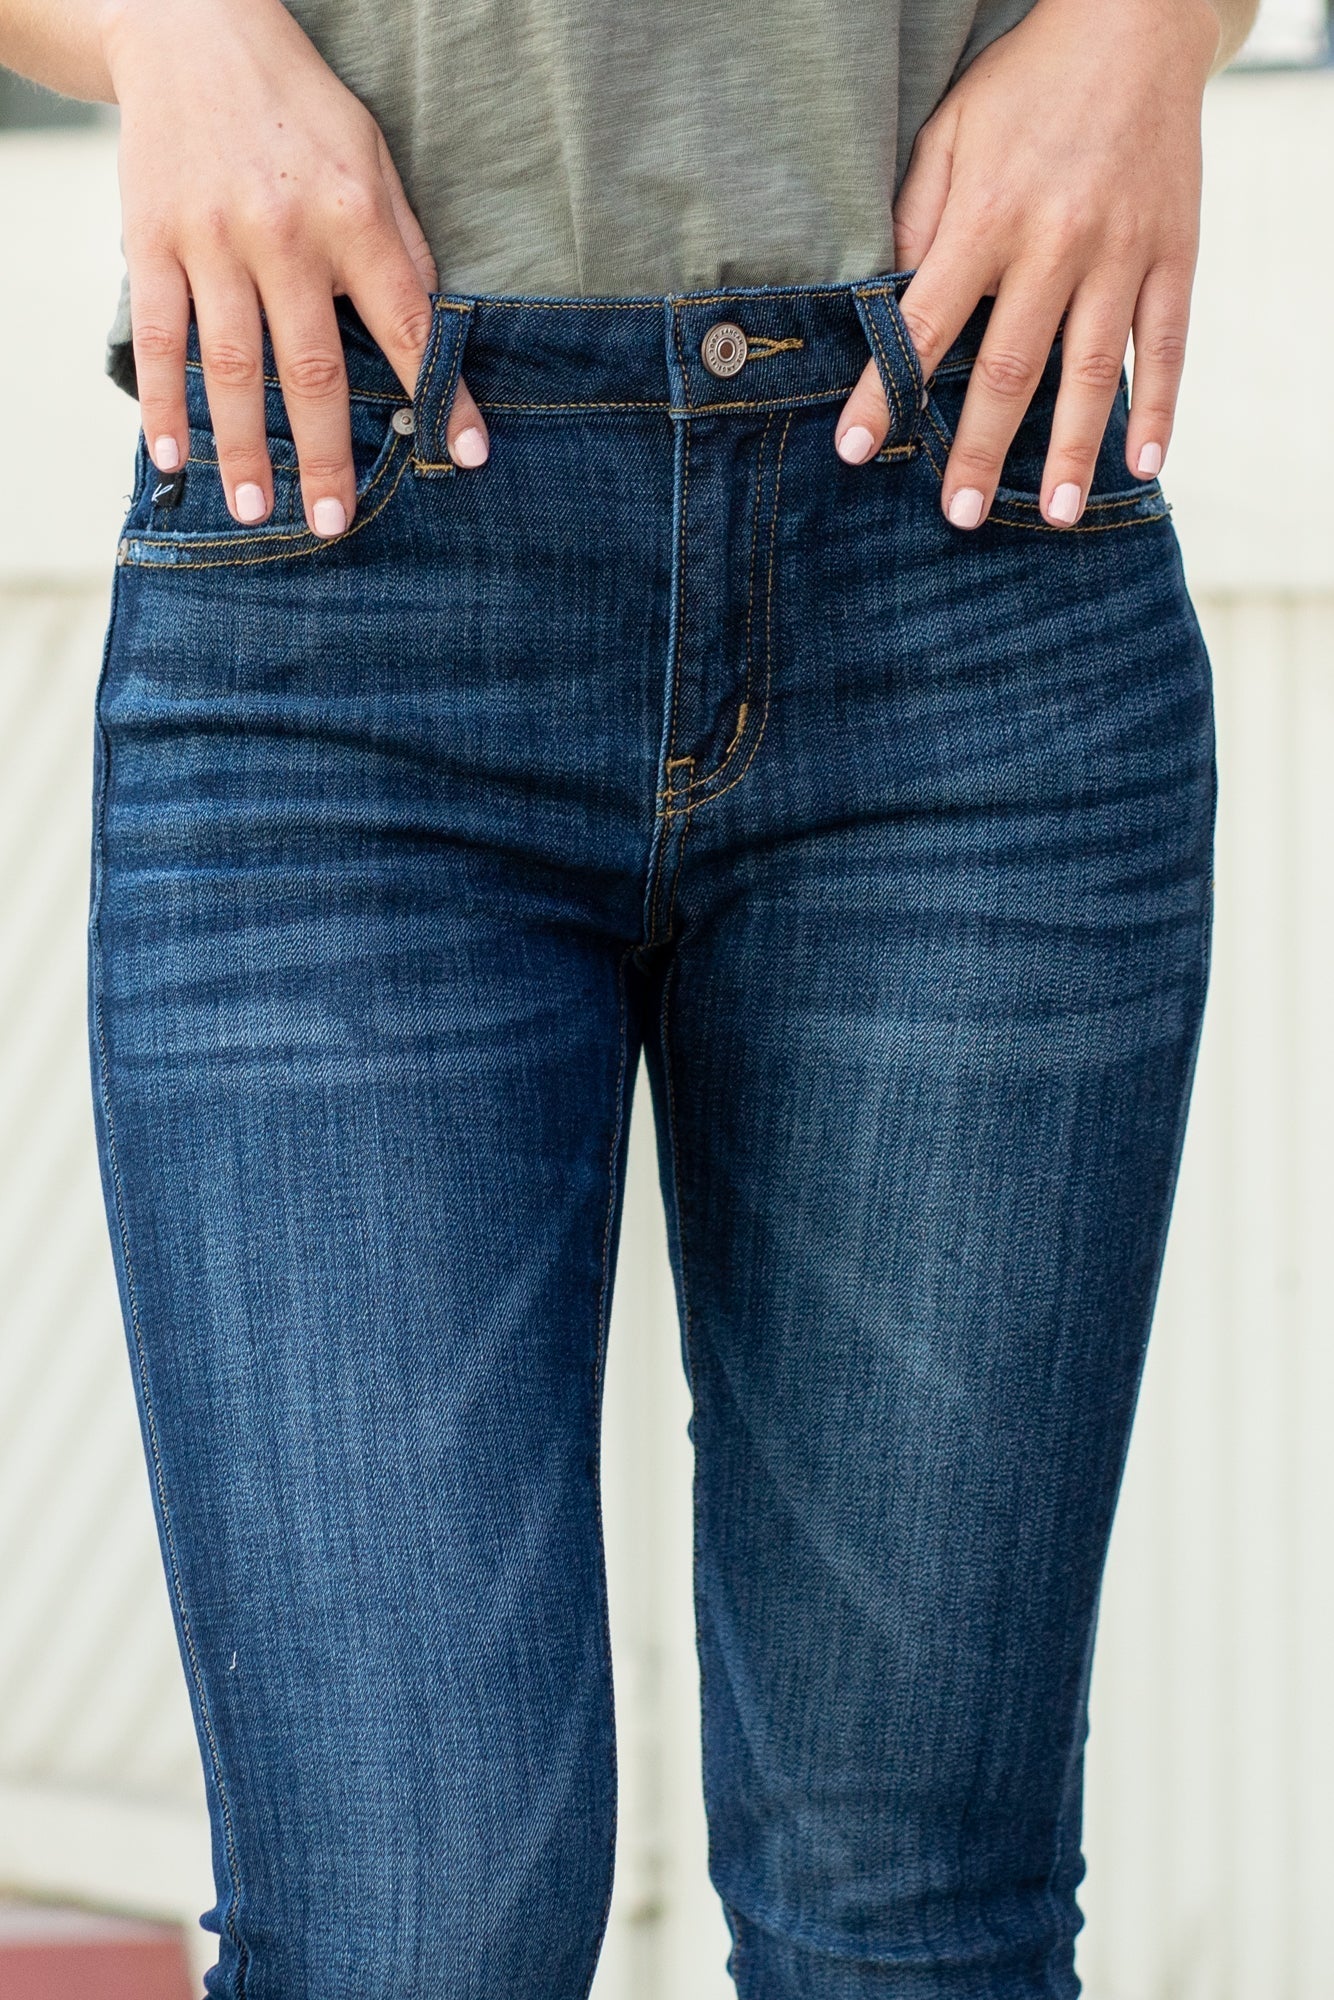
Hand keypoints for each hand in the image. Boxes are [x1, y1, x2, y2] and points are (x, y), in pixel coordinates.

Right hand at [101, 0, 489, 536]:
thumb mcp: (371, 157)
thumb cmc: (296, 107)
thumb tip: (436, 332)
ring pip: (232, 366)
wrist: (189, 26)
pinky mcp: (152, 240)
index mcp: (353, 214)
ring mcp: (212, 239)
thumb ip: (402, 245)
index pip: (408, 323)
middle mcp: (283, 233)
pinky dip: (162, 404)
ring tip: (255, 512)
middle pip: (311, 367)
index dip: (440, 394)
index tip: (462, 455)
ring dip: (244, 449)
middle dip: (326, 454)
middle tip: (333, 523)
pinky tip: (173, 458)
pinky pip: (160, 338)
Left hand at [833, 0, 1221, 527]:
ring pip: (1093, 370)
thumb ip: (917, 218)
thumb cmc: (1026, 85)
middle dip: (981, 449)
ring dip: (1073, 449)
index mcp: (987, 217)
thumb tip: (885, 301)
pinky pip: (1168, 343)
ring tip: (1056, 514)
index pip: (924, 324)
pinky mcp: (1175, 251)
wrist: (1137, 20)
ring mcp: (1123, 251)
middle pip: (1009, 368)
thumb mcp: (949, 132)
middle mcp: (1056, 242)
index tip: (856, 450)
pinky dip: (1160, 407)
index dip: (886, 391)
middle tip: (961, 515)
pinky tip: (1143, 464)